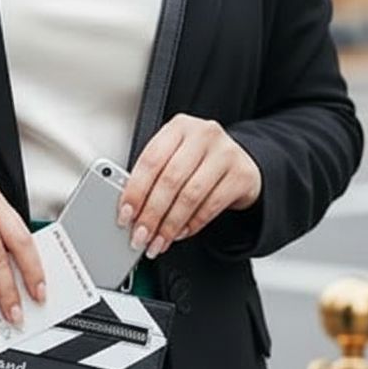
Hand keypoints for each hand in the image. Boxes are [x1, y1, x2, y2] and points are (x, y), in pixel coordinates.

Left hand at [116, 114, 262, 258]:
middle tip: (140, 235)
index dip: (135, 192)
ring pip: (190, 196)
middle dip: (151, 214)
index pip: (150, 160)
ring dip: (169, 225)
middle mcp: (203, 134)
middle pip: (170, 180)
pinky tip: (180, 233)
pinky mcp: (242, 175)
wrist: (239, 164)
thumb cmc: (198, 163)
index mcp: (179, 126)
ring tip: (158, 241)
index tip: (125, 216)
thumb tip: (131, 212)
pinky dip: (191, 225)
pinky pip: (210, 206)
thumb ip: (153, 178)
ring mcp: (226, 153)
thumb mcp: (174, 158)